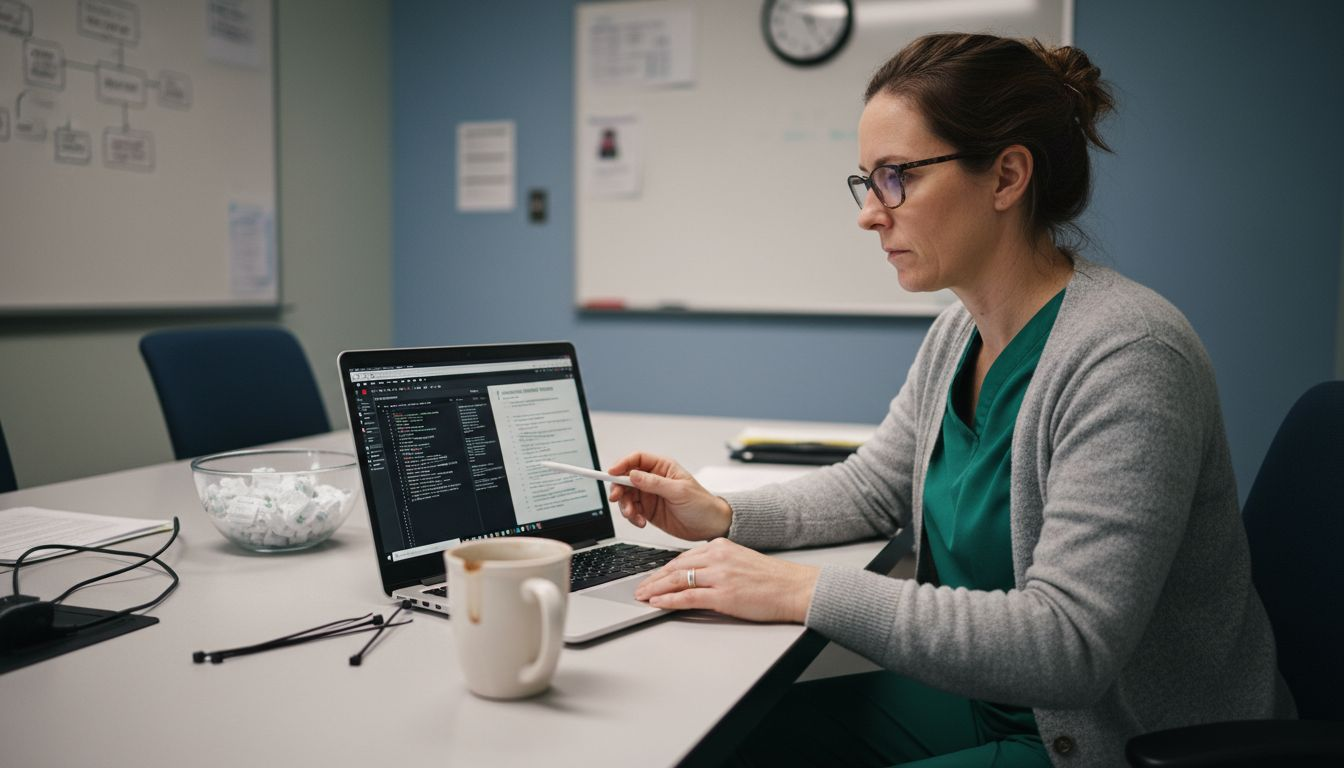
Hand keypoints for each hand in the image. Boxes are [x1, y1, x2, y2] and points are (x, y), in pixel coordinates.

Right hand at [606, 452, 731, 540]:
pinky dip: (632, 517)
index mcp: (663, 467)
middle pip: (626, 478)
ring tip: (633, 516)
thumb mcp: (679, 492)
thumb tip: (633, 475)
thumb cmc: (702, 504)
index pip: (637, 459)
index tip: (611, 472)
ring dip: (625, 506)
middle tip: (617, 499)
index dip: (622, 464)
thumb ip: (654, 483)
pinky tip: (640, 522)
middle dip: (619, 489)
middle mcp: (654, 479)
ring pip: (627, 496)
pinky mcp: (648, 510)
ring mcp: (650, 495)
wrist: (710, 526)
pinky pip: (632, 511)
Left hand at [633, 538, 819, 623]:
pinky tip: (658, 603)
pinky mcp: (723, 595)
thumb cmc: (772, 579)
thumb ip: (718, 564)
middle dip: (653, 578)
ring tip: (642, 596)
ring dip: (656, 589)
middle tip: (639, 588)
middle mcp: (717, 557)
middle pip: (675, 567)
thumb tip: (696, 576)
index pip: (683, 557)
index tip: (652, 577)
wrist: (794, 588)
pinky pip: (688, 597)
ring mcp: (719, 576)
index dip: (664, 569)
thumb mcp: (740, 561)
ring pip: (678, 580)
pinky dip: (669, 600)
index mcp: (721, 546)